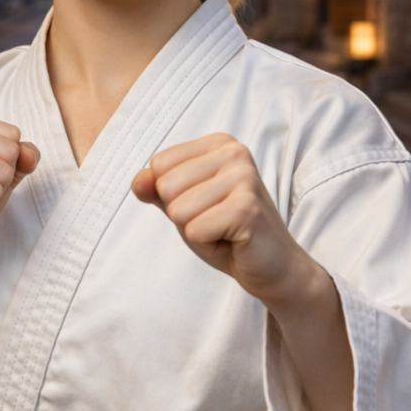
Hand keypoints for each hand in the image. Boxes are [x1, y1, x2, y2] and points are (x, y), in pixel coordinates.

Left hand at [131, 133, 325, 312]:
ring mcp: (244, 178)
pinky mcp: (247, 209)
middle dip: (184, 216)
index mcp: (219, 143)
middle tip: (217, 222)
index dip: (173, 196)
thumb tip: (138, 182)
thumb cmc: (226, 231)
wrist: (273, 267)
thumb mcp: (185, 205)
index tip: (206, 206)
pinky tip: (233, 243)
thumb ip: (157, 189)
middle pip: (165, 186)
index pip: (158, 165)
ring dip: (197, 232)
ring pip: (178, 209)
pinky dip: (208, 246)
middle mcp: (234, 152)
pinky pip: (194, 230)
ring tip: (225, 231)